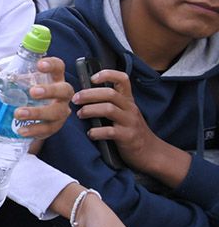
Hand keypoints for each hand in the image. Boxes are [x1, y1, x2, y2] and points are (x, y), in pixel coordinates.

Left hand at [17, 57, 72, 138]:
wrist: (32, 117)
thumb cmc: (25, 92)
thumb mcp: (13, 81)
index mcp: (53, 78)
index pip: (59, 67)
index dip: (52, 64)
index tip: (39, 64)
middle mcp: (61, 94)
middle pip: (64, 90)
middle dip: (49, 90)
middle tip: (33, 92)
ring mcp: (59, 111)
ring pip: (56, 111)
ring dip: (38, 112)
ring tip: (18, 113)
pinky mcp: (53, 127)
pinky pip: (47, 129)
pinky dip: (34, 130)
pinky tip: (21, 130)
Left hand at [73, 69, 187, 183]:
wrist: (151, 152)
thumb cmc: (130, 130)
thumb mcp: (123, 113)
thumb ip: (109, 103)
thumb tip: (82, 94)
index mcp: (128, 100)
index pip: (122, 79)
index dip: (108, 74)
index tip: (92, 78)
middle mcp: (130, 108)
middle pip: (110, 93)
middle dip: (89, 94)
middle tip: (75, 99)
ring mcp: (130, 122)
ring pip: (109, 109)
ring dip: (90, 110)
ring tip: (80, 114)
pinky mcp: (128, 137)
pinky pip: (110, 131)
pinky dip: (97, 132)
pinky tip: (90, 134)